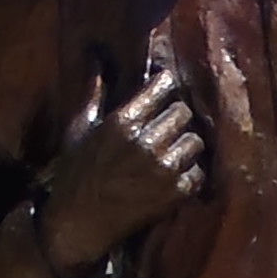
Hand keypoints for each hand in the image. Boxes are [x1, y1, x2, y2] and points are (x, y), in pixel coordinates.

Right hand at [39, 34, 206, 277]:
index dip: (167, 87)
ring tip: (172, 151)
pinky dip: (191, 172)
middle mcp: (145, 142)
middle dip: (177, 117)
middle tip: (168, 126)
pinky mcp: (175, 193)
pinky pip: (200, 171)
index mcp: (122, 121)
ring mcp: (162, 168)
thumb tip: (96, 55)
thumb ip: (94, 90)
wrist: (79, 222)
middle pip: (184, 112)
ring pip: (196, 140)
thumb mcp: (79, 127)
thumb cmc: (76, 172)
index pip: (163, 88)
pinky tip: (176, 174)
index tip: (166, 91)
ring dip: (186, 144)